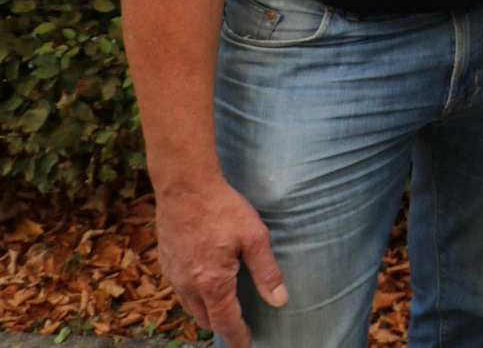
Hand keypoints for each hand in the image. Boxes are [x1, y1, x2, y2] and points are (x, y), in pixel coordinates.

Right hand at [155, 179, 286, 347]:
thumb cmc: (223, 209)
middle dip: (222, 326)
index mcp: (212, 283)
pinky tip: (206, 287)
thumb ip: (267, 271)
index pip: (225, 322)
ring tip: (224, 312)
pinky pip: (181, 290)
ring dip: (207, 313)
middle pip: (206, 318)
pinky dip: (195, 297)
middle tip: (239, 329)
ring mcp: (174, 274)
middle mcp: (188, 285)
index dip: (237, 337)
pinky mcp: (167, 262)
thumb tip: (280, 300)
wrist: (184, 187)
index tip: (245, 346)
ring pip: (190, 306)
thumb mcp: (254, 237)